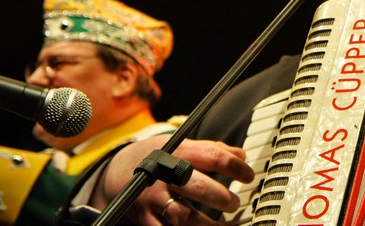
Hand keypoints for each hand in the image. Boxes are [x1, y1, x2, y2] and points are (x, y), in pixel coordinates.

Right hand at [90, 134, 253, 224]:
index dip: (234, 166)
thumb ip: (211, 149)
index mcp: (176, 152)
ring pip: (183, 215)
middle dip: (220, 197)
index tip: (249, 176)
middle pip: (197, 186)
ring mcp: (153, 199)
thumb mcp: (180, 146)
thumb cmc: (156, 158)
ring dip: (207, 224)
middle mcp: (164, 175)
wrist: (116, 173)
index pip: (211, 155)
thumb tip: (241, 155)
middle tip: (234, 203)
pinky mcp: (144, 219)